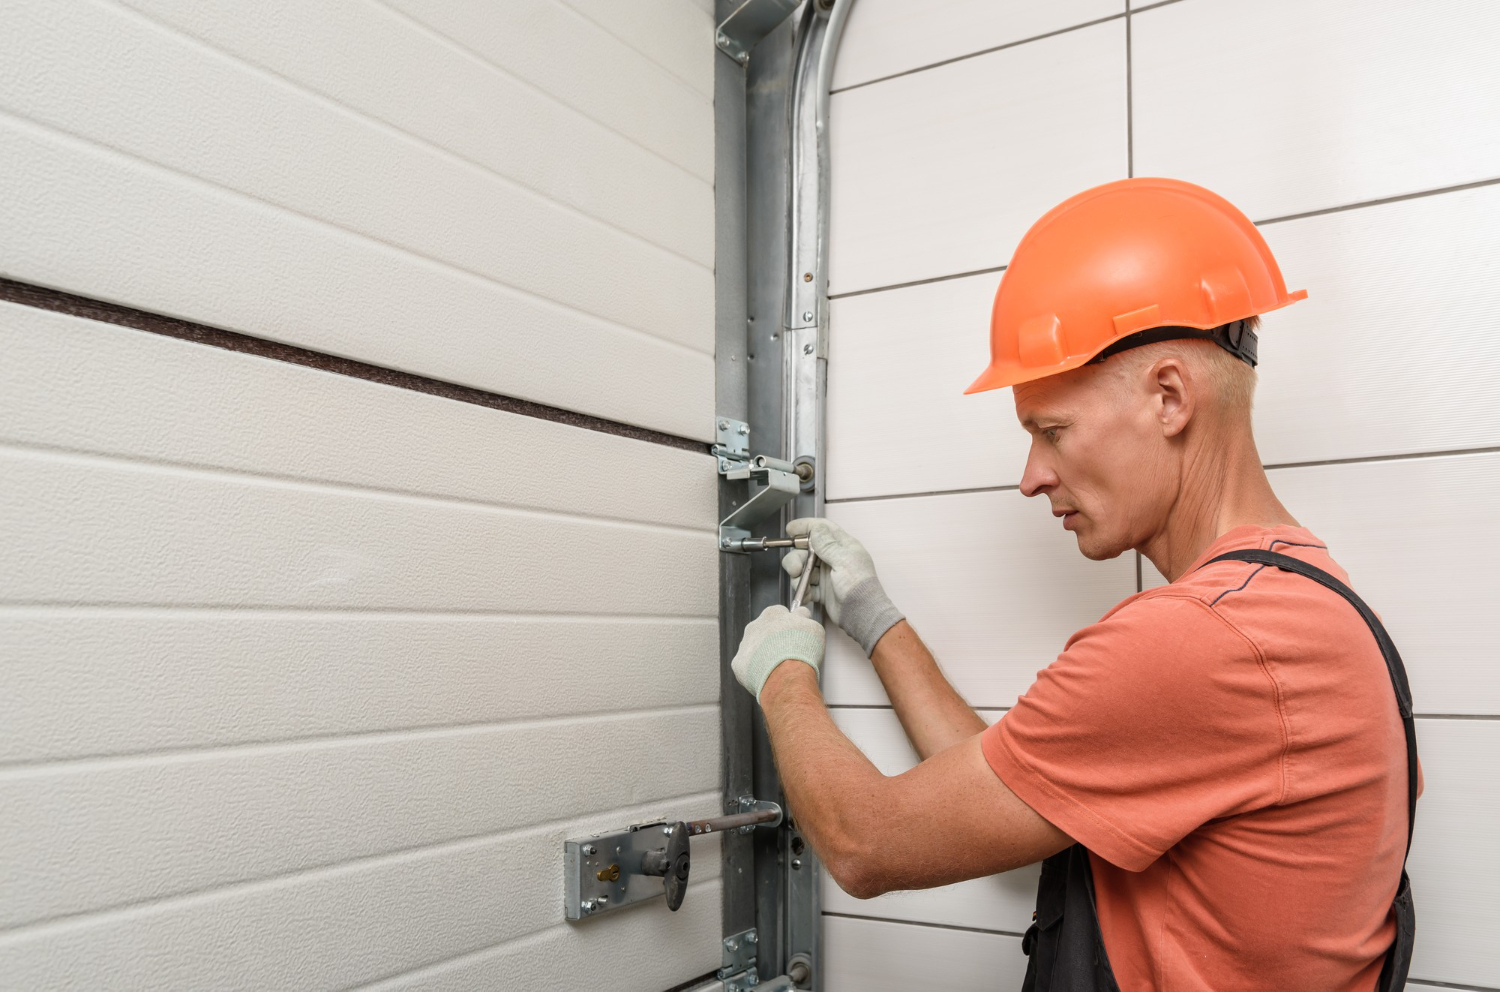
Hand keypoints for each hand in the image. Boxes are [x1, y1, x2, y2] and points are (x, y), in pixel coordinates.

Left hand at [731, 605, 824, 700]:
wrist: (785, 674)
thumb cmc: (800, 650)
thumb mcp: (814, 628)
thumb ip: (804, 619)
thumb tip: (802, 617)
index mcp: (773, 614)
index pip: (780, 613)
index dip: (789, 624)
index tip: (795, 633)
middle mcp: (755, 625)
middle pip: (765, 630)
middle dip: (775, 639)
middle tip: (788, 652)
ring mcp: (745, 644)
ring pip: (756, 647)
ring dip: (765, 654)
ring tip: (779, 666)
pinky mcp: (739, 663)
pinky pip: (748, 665)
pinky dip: (757, 670)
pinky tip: (769, 675)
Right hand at [782, 518, 904, 655]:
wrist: (862, 615)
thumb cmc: (857, 584)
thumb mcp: (843, 560)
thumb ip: (827, 544)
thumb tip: (814, 528)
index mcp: (843, 546)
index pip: (822, 529)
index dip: (805, 526)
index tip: (790, 530)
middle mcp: (833, 558)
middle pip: (807, 550)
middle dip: (796, 558)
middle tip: (794, 569)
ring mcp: (826, 575)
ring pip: (803, 568)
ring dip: (798, 576)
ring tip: (801, 585)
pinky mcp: (821, 591)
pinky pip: (806, 586)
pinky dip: (803, 590)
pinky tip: (808, 596)